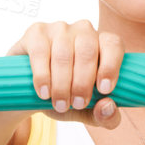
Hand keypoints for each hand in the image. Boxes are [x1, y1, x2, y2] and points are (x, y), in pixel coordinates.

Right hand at [7, 20, 124, 125]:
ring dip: (62, 83)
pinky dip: (43, 75)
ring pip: (63, 54)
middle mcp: (84, 31)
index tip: (105, 89)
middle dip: (82, 83)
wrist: (31, 92)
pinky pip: (40, 51)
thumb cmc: (67, 97)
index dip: (111, 66)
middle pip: (87, 51)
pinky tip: (44, 92)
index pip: (113, 45)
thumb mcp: (88, 112)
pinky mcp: (36, 32)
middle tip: (77, 105)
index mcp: (103, 44)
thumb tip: (107, 107)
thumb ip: (105, 116)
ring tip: (60, 104)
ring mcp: (59, 28)